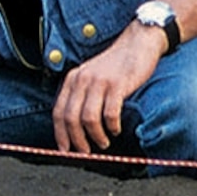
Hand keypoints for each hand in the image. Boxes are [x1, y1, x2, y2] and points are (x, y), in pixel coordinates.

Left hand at [53, 33, 160, 155]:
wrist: (138, 43)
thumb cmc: (116, 65)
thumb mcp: (91, 76)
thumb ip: (82, 95)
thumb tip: (76, 127)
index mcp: (73, 79)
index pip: (59, 112)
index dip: (60, 134)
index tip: (65, 150)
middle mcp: (82, 80)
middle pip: (71, 118)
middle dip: (77, 140)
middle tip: (86, 152)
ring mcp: (99, 82)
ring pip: (88, 119)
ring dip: (95, 136)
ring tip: (103, 143)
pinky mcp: (117, 85)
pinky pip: (110, 114)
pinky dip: (112, 126)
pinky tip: (115, 129)